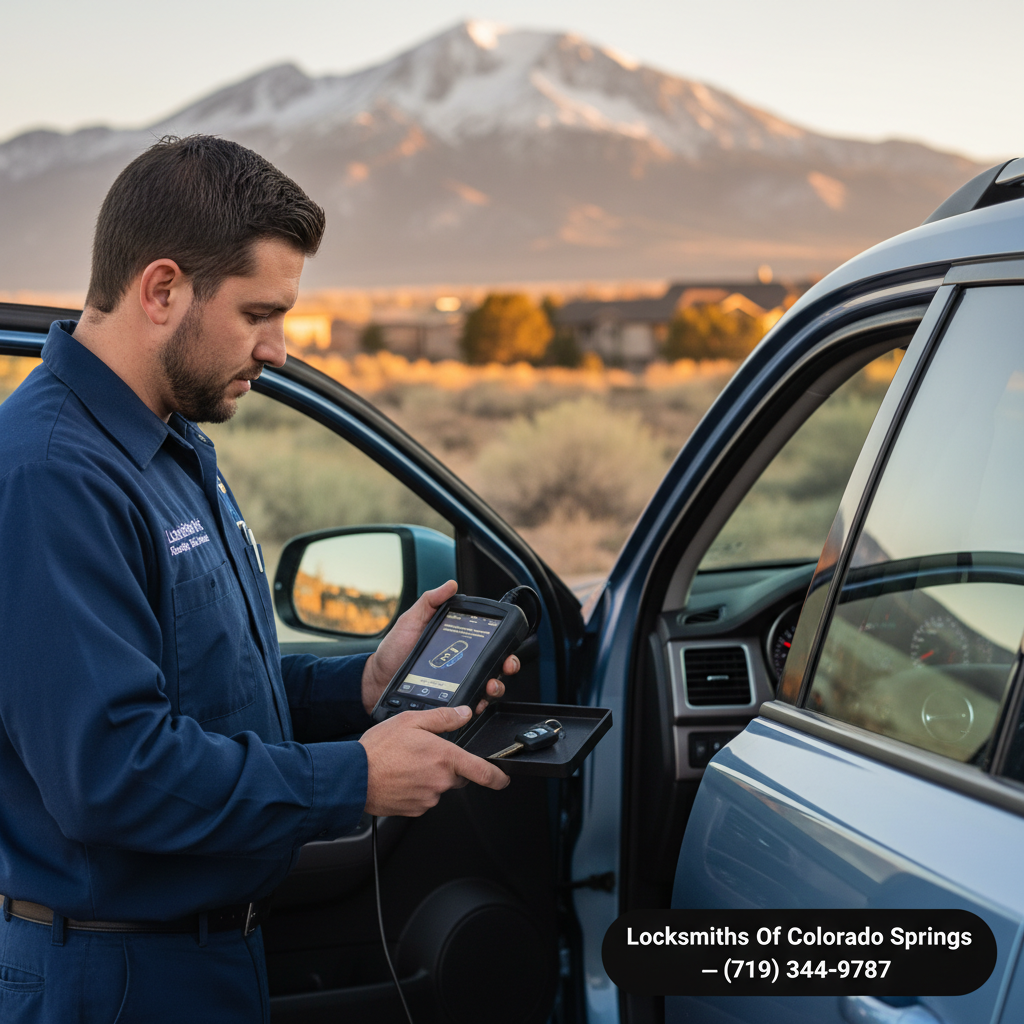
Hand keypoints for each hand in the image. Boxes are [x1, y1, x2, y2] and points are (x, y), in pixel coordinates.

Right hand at [359, 704, 509, 815]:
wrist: (354, 777)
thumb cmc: (379, 749)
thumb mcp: (411, 720)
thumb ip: (443, 717)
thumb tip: (463, 714)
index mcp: (445, 758)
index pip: (482, 771)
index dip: (497, 776)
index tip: (503, 777)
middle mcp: (440, 781)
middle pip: (457, 776)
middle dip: (448, 766)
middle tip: (424, 754)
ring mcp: (428, 798)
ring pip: (438, 787)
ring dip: (429, 776)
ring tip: (406, 764)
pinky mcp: (414, 809)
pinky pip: (423, 798)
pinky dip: (416, 788)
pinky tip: (401, 777)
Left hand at [360, 580, 518, 713]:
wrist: (376, 679)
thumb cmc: (393, 650)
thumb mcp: (411, 620)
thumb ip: (430, 601)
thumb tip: (450, 584)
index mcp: (456, 642)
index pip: (486, 641)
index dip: (502, 643)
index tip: (506, 644)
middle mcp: (460, 662)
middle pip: (495, 664)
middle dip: (507, 665)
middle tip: (505, 666)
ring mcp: (456, 682)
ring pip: (487, 685)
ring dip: (496, 686)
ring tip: (490, 685)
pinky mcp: (449, 700)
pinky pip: (470, 704)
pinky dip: (479, 704)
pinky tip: (477, 701)